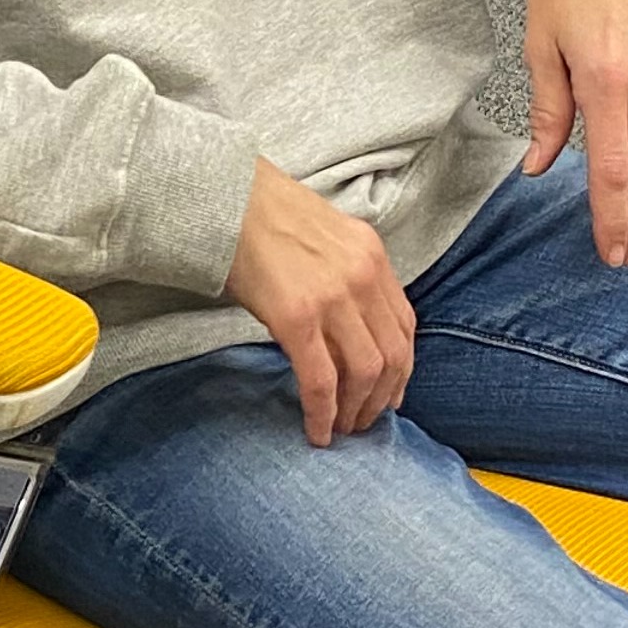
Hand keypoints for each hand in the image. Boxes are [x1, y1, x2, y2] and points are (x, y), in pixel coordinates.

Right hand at [224, 158, 416, 445]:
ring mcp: (333, 297)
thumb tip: (343, 323)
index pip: (404, 324)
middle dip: (381, 398)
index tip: (389, 393)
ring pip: (365, 373)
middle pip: (393, 355)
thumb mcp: (323, 234)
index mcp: (372, 254)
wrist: (223, 195)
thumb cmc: (261, 212)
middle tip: (362, 422)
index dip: (401, 368)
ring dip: (355, 410)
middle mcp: (363, 276)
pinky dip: (323, 413)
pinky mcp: (297, 317)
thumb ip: (344, 272)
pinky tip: (316, 431)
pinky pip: (321, 380)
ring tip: (339, 428)